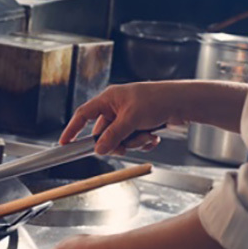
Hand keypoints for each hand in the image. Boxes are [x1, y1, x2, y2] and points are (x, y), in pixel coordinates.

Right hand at [60, 83, 185, 154]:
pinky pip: (133, 140)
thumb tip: (99, 149)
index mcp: (109, 99)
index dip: (72, 129)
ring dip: (133, 142)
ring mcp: (128, 117)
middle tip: (124, 147)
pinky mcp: (140, 124)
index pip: (83, 115)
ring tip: (147, 135)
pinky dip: (142, 142)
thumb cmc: (157, 100)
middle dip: (116, 142)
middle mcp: (116, 108)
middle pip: (104, 133)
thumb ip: (113, 136)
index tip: (64, 143)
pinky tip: (153, 136)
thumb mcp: (131, 119)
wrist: (183, 102)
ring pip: (120, 139)